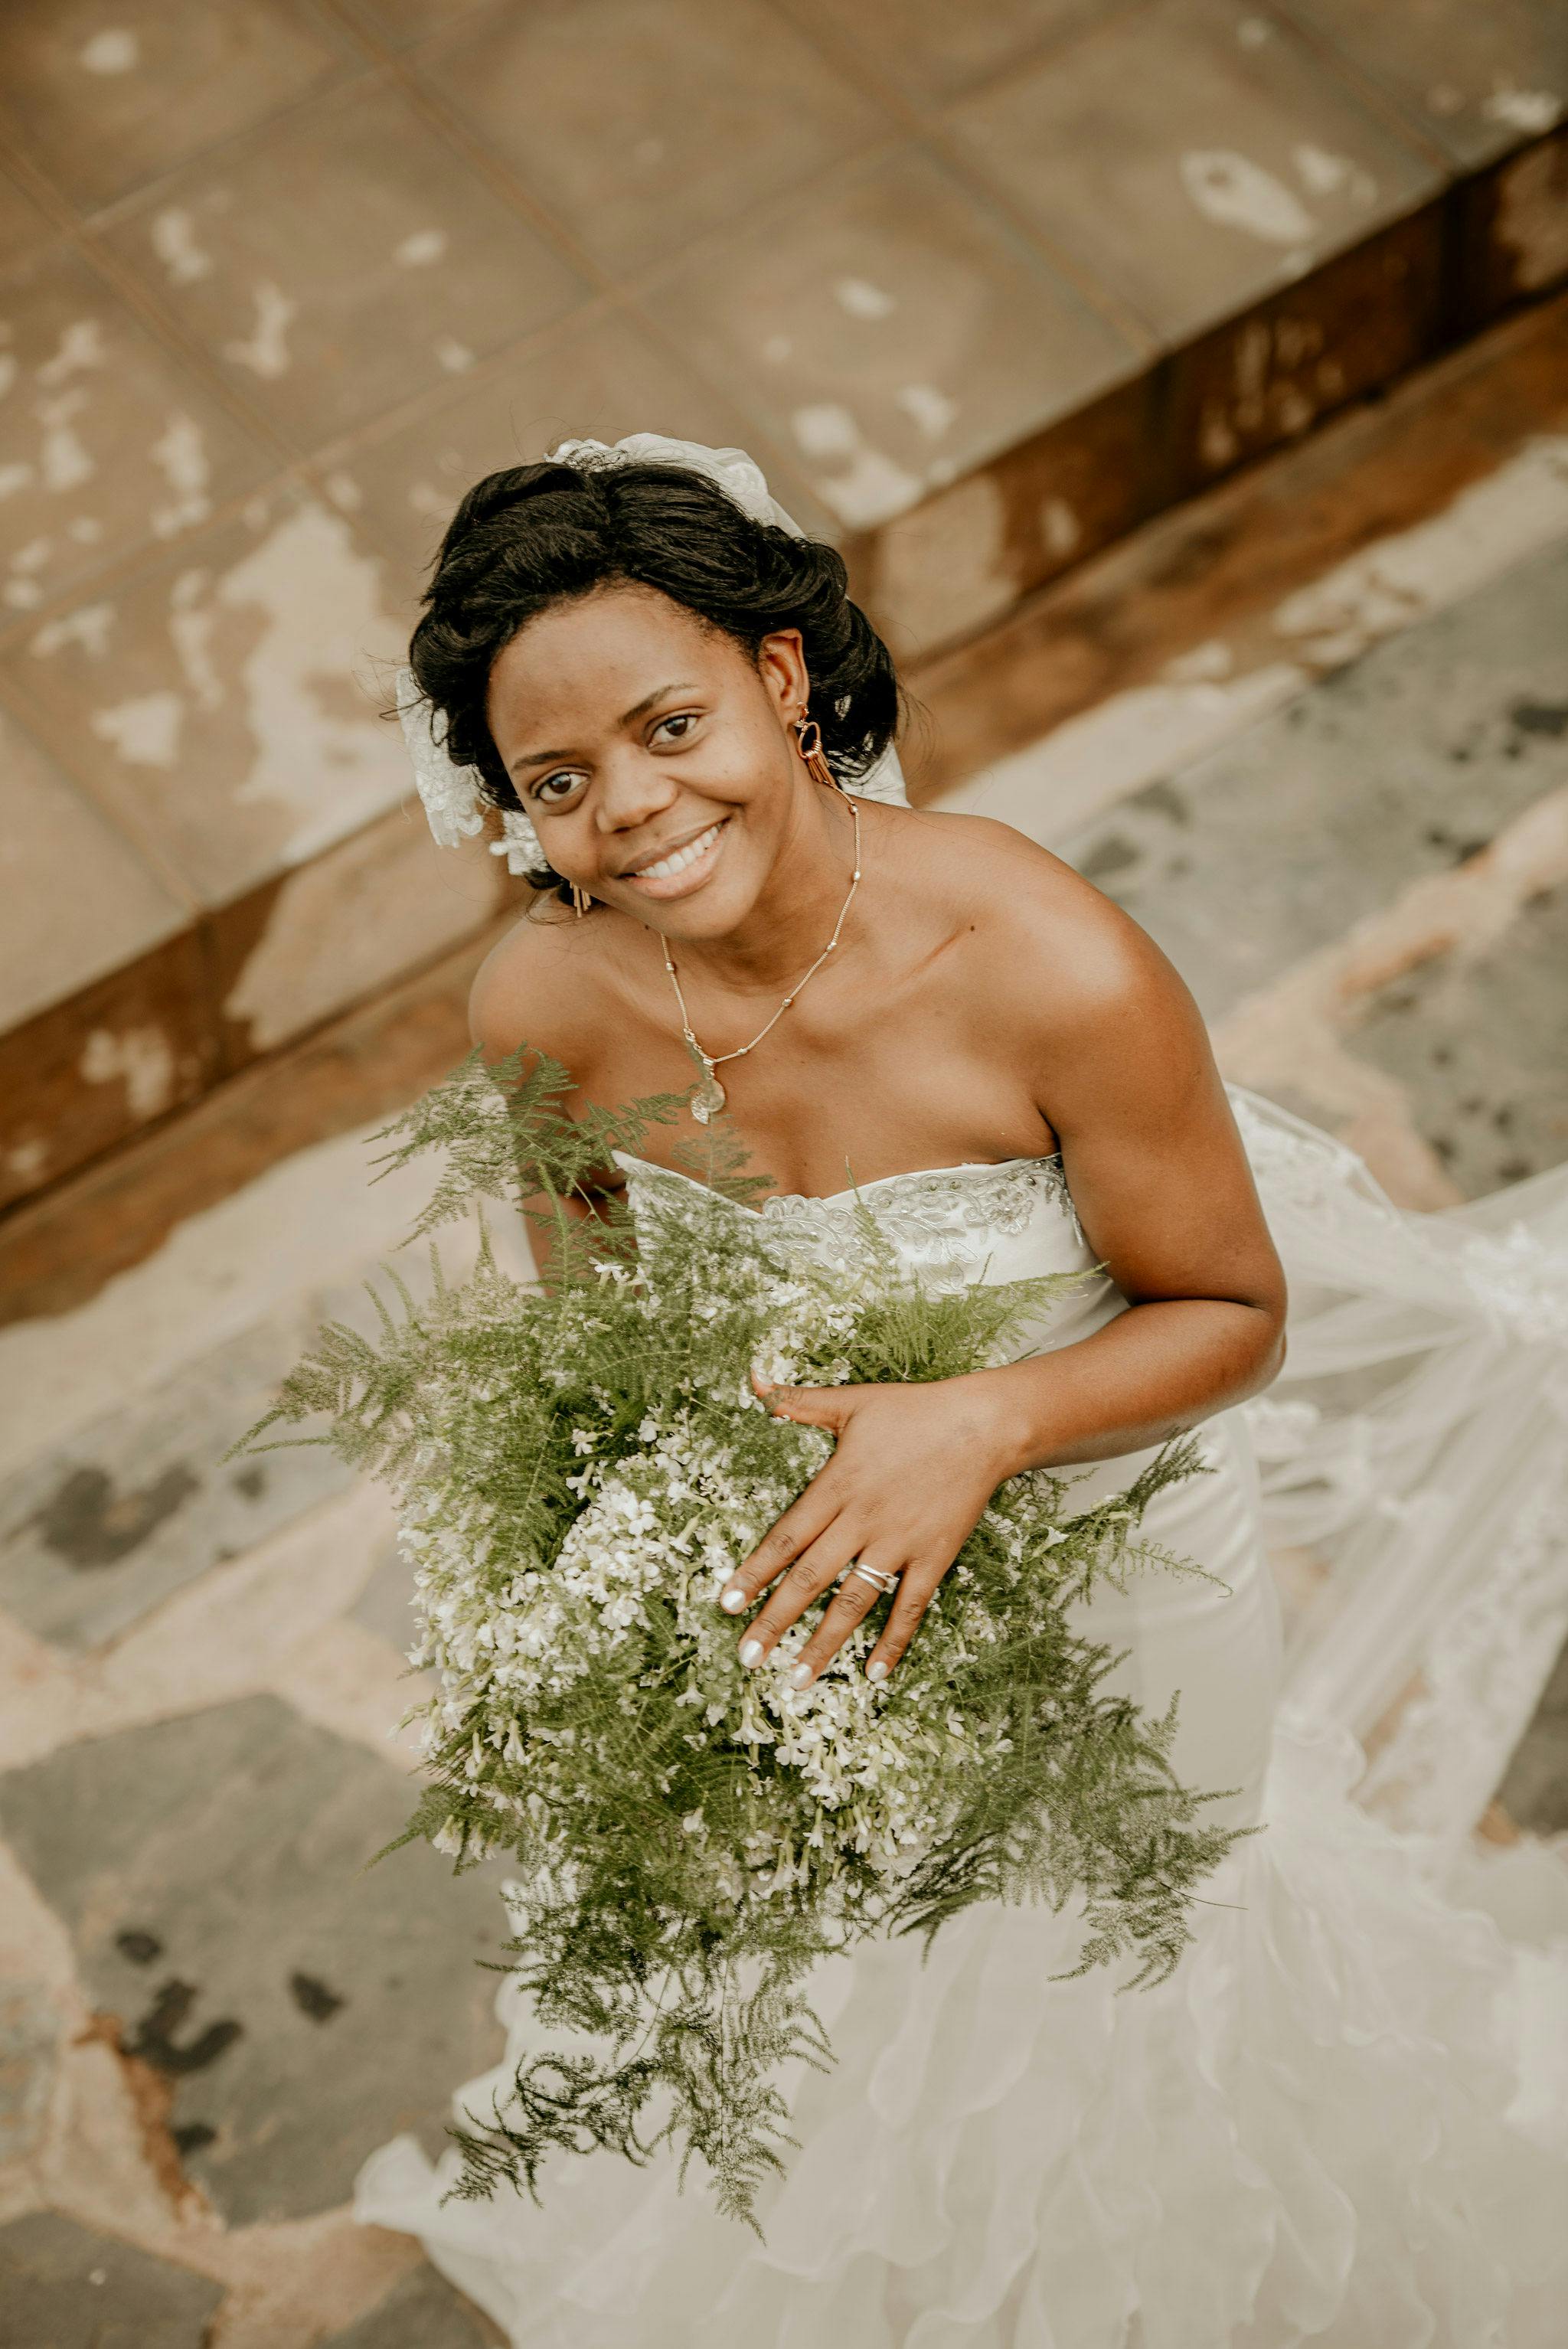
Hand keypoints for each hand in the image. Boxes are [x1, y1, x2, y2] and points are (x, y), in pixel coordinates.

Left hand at [718, 1372, 1018, 1686]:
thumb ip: (796, 1401)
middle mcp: (863, 1521)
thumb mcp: (850, 1401)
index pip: (786, 1539)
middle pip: (811, 1579)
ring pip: (854, 1601)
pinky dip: (894, 1641)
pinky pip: (911, 1606)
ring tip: (796, 1679)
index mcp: (837, 1486)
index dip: (754, 1573)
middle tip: (748, 1657)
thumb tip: (753, 1379)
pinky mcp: (934, 1557)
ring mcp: (900, 1543)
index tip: (727, 1604)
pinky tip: (874, 1673)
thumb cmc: (912, 1411)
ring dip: (824, 1642)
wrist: (982, 1425)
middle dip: (776, 1621)